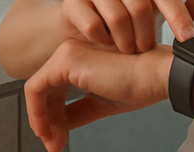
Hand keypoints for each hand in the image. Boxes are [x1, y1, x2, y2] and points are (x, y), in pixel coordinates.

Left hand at [25, 39, 173, 151]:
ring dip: (41, 120)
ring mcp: (66, 54)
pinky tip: (45, 130)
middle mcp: (71, 51)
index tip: (58, 140)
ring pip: (37, 90)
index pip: (56, 90)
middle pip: (46, 91)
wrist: (158, 75)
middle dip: (47, 122)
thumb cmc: (140, 84)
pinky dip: (36, 112)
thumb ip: (78, 111)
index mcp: (81, 58)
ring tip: (52, 142)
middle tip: (54, 145)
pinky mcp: (65, 61)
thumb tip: (58, 128)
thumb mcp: (102, 103)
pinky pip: (35, 88)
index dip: (54, 117)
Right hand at [58, 0, 193, 53]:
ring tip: (128, 49)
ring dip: (127, 42)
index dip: (179, 16)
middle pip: (140, 6)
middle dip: (147, 35)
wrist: (79, 21)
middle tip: (146, 49)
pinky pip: (94, 27)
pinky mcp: (71, 1)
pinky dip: (104, 42)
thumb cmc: (121, 14)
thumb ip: (177, 9)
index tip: (189, 39)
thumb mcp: (151, 11)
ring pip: (117, 17)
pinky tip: (106, 43)